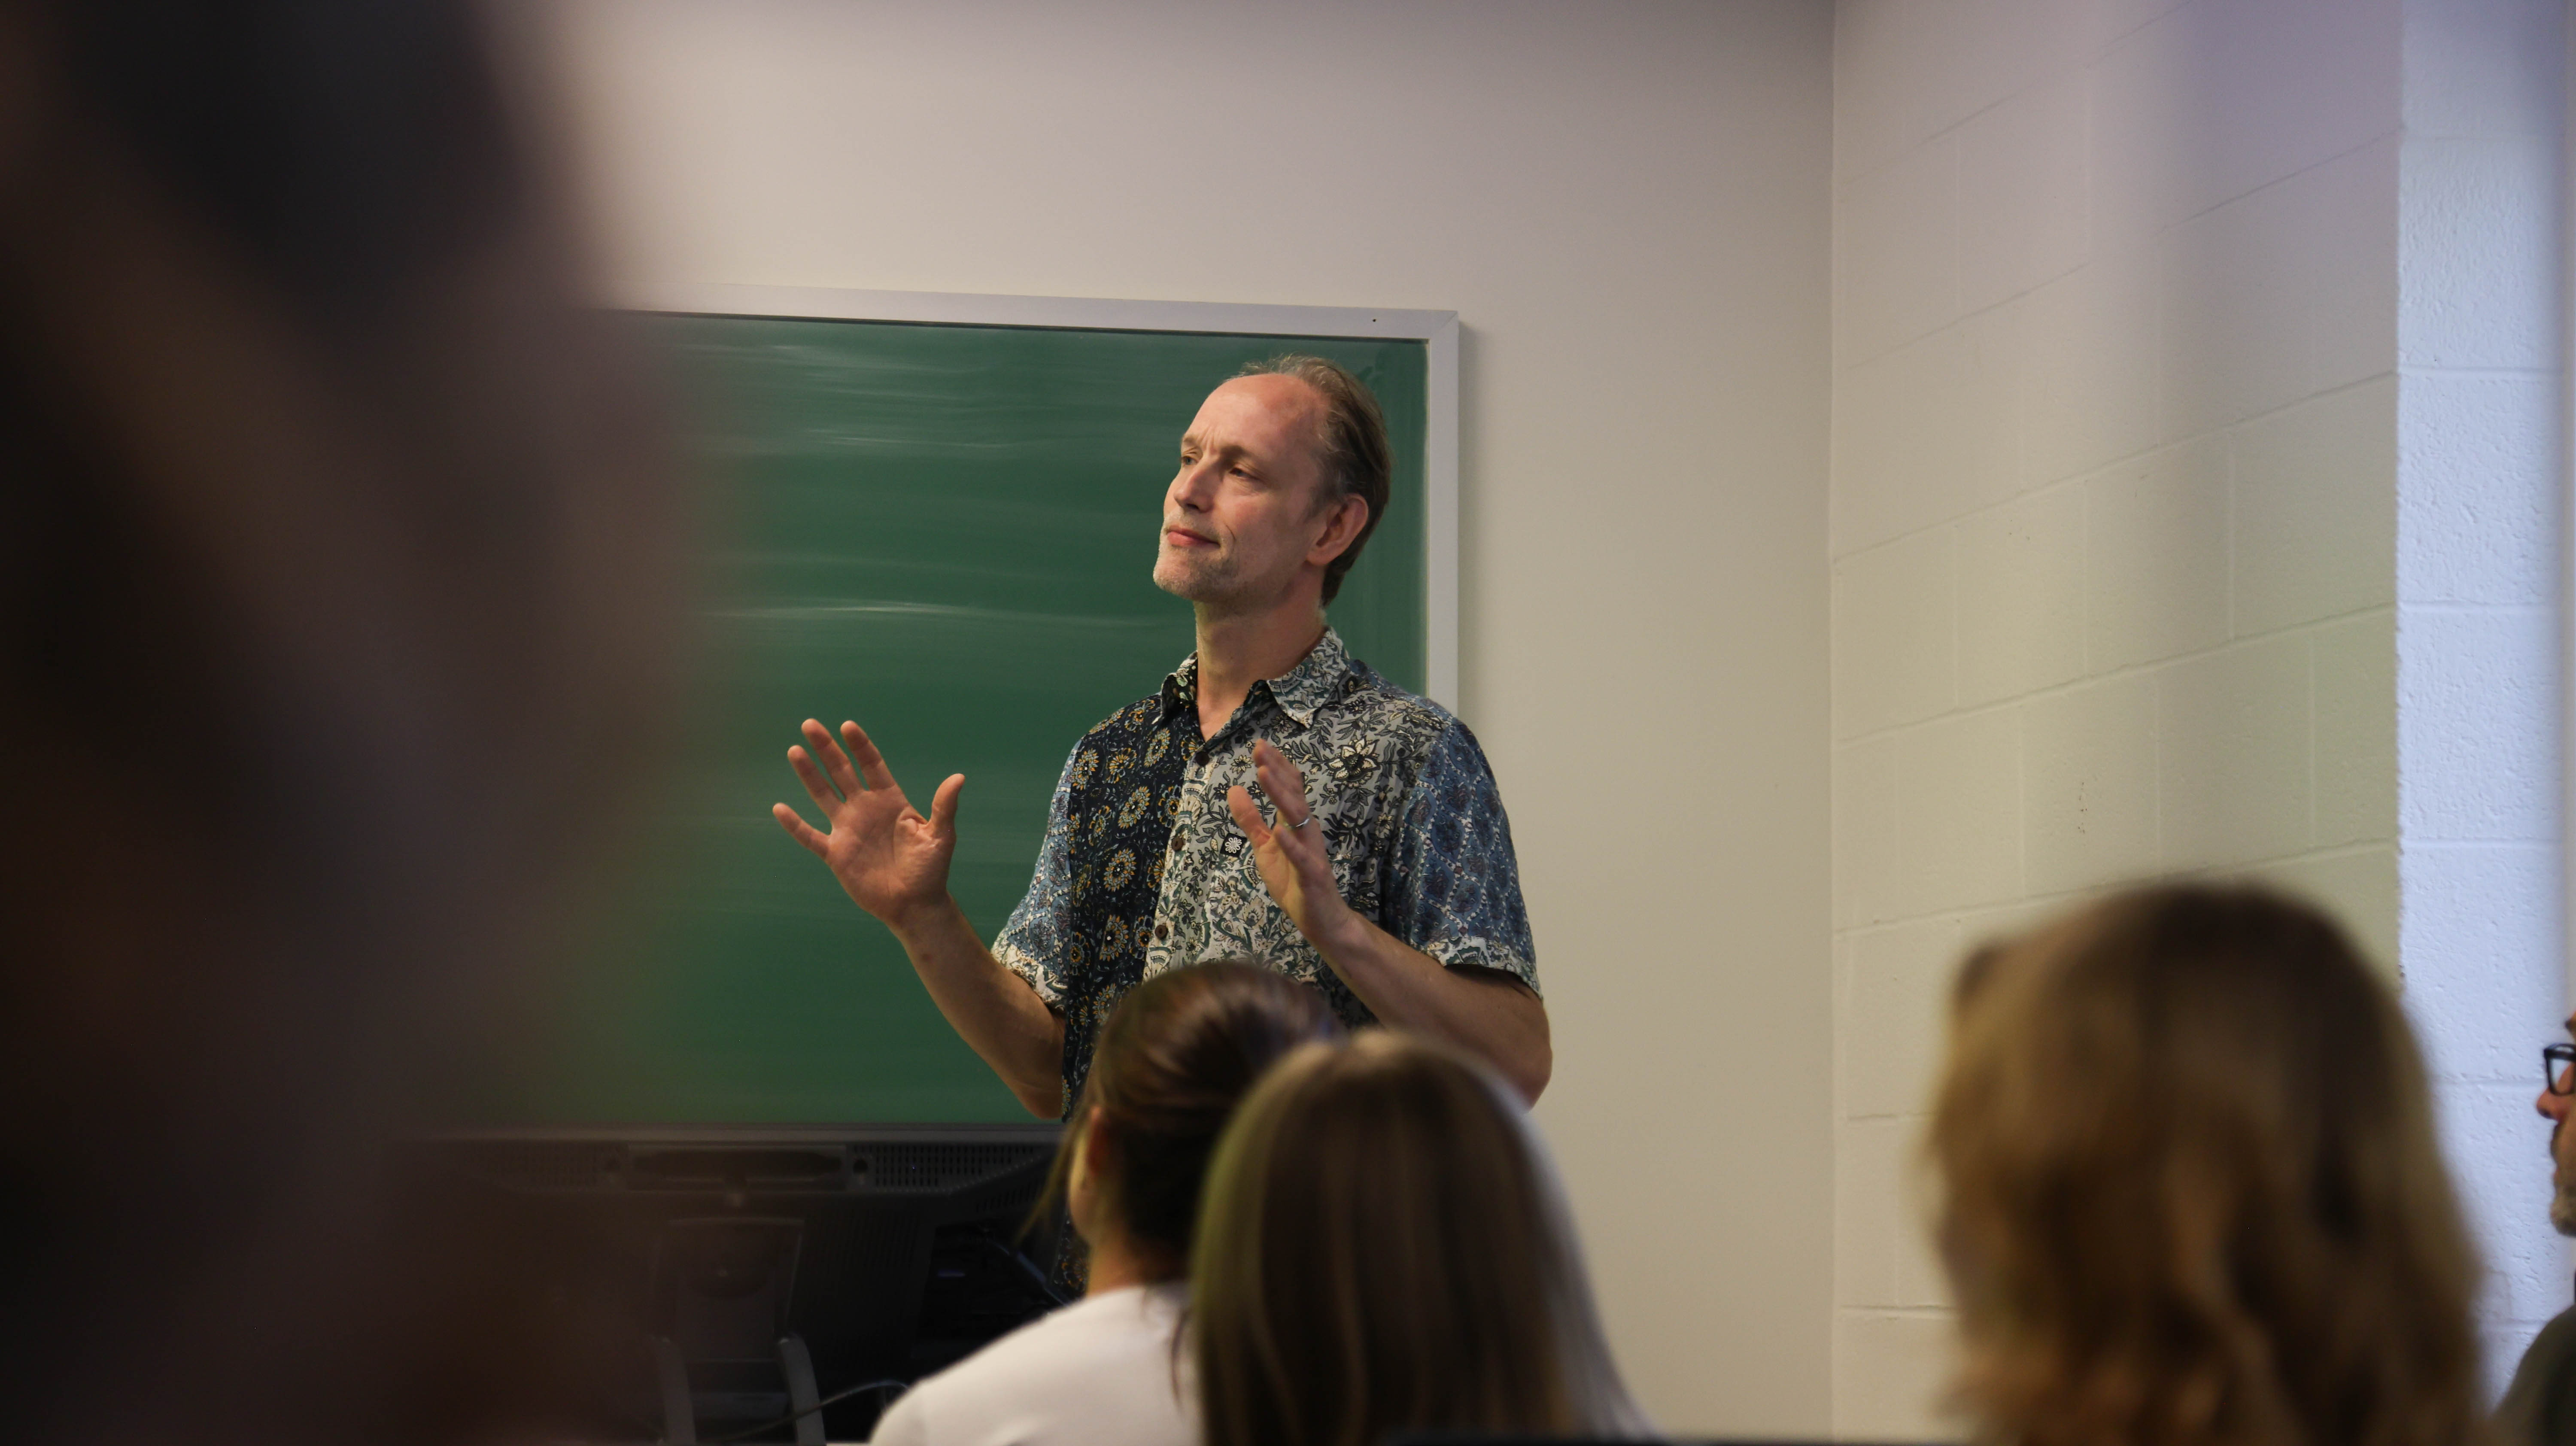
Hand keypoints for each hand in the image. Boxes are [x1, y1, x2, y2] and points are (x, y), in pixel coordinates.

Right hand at [773, 719, 962, 931]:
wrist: (914, 905)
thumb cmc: (930, 870)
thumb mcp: (940, 836)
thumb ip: (944, 806)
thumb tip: (958, 777)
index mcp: (890, 801)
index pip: (871, 765)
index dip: (859, 746)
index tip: (847, 726)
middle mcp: (866, 809)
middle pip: (842, 772)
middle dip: (827, 749)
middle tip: (810, 725)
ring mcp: (848, 830)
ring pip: (823, 795)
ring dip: (809, 774)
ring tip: (794, 750)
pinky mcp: (836, 853)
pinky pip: (810, 836)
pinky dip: (794, 824)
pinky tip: (778, 808)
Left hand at [1226, 738, 1354, 950]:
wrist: (1319, 918)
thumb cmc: (1292, 880)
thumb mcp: (1264, 847)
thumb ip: (1250, 819)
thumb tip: (1234, 789)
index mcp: (1295, 822)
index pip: (1288, 787)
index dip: (1275, 766)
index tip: (1259, 745)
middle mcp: (1306, 830)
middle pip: (1292, 794)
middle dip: (1276, 771)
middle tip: (1260, 749)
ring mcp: (1311, 850)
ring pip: (1298, 817)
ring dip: (1281, 795)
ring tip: (1264, 774)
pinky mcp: (1313, 873)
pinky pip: (1302, 856)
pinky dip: (1291, 843)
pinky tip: (1279, 830)